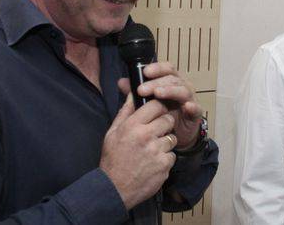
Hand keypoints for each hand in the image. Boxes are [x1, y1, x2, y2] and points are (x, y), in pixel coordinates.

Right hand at [99, 89, 177, 209]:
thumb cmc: (112, 159)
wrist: (114, 189)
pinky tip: (153, 163)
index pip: (156, 105)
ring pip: (172, 138)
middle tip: (156, 132)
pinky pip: (172, 155)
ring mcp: (156, 151)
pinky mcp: (164, 165)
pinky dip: (165, 159)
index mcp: (132, 126)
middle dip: (165, 124)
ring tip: (152, 150)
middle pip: (168, 119)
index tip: (158, 111)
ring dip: (165, 142)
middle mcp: (146, 136)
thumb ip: (125, 112)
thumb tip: (132, 94)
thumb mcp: (112, 133)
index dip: (159, 107)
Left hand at [138, 62, 202, 149]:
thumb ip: (136, 92)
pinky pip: (196, 108)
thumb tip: (121, 81)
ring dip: (170, 90)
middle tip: (142, 90)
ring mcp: (190, 99)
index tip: (145, 72)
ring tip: (158, 93)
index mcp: (171, 81)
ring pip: (183, 90)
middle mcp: (182, 86)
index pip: (166, 69)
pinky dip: (192, 106)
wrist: (177, 133)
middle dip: (156, 82)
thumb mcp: (148, 102)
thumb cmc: (163, 113)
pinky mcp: (195, 113)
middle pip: (172, 79)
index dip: (157, 68)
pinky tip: (186, 106)